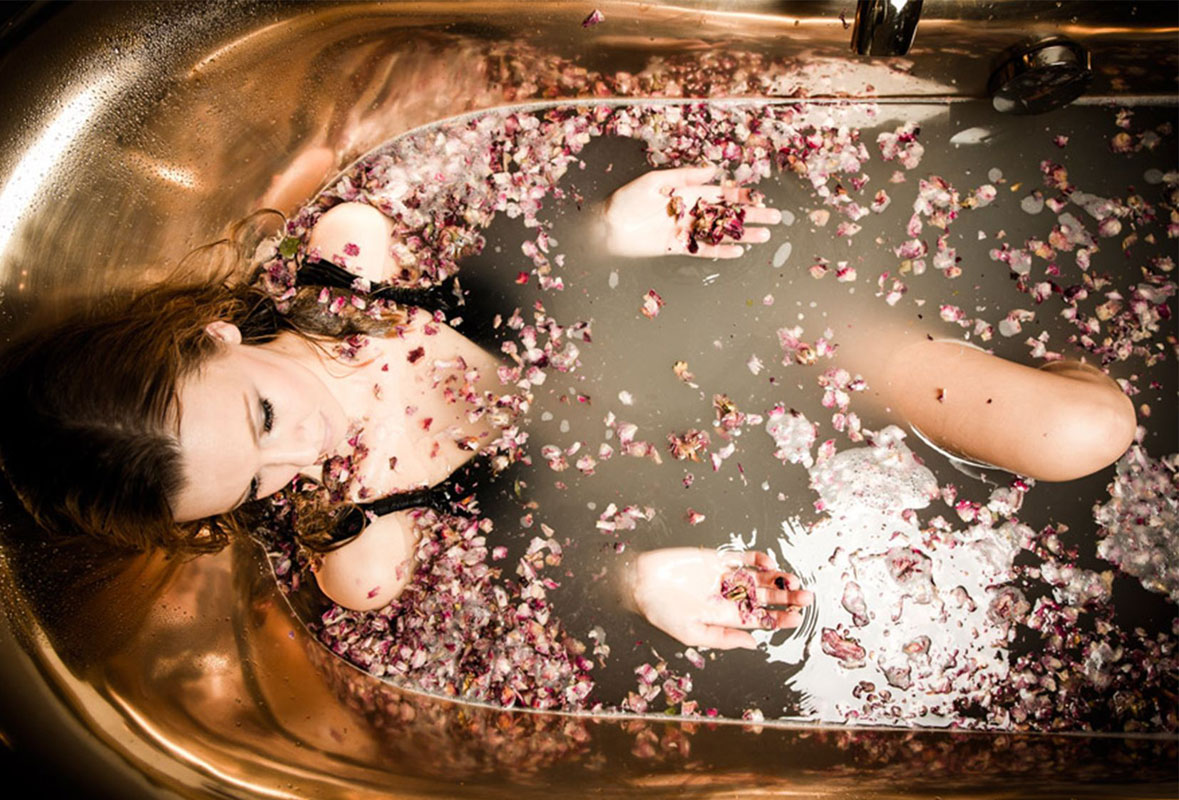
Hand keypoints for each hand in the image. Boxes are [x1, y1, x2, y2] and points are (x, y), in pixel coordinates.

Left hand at [602, 166, 782, 258]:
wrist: (608, 227)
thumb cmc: (627, 200)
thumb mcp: (654, 182)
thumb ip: (683, 177)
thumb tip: (711, 170)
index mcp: (687, 191)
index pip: (721, 193)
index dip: (741, 196)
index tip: (760, 197)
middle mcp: (691, 210)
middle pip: (727, 213)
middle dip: (751, 215)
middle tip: (775, 217)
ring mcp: (686, 229)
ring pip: (721, 232)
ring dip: (743, 234)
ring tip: (765, 236)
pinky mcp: (678, 246)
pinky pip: (704, 249)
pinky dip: (721, 250)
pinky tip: (739, 252)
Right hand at [626, 547, 812, 649]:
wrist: (640, 583)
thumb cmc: (661, 612)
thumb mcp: (691, 634)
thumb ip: (722, 639)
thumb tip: (753, 644)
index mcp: (723, 617)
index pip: (758, 618)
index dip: (778, 618)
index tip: (796, 618)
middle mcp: (727, 596)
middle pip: (764, 597)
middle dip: (785, 598)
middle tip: (807, 598)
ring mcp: (723, 576)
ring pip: (758, 577)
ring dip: (776, 578)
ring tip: (793, 580)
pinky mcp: (716, 558)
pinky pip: (742, 558)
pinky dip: (757, 559)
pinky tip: (769, 563)